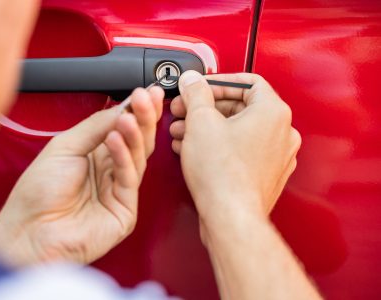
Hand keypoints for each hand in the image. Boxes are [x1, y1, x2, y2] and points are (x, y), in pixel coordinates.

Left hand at [0, 87, 163, 266]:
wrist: (28, 231)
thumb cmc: (38, 193)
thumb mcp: (64, 146)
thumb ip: (95, 126)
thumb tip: (122, 107)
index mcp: (94, 155)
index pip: (122, 128)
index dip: (135, 110)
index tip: (144, 92)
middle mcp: (109, 171)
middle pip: (136, 140)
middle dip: (143, 117)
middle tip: (146, 98)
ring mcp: (118, 191)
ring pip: (138, 157)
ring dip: (134, 133)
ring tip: (128, 117)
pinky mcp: (124, 210)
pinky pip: (129, 178)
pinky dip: (124, 157)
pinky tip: (116, 139)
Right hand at [169, 71, 300, 226]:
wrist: (230, 216)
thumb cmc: (223, 175)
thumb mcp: (200, 122)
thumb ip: (195, 93)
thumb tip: (192, 81)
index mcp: (274, 112)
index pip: (248, 82)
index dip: (217, 82)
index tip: (199, 87)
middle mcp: (282, 133)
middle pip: (241, 107)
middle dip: (207, 108)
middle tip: (185, 110)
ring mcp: (277, 156)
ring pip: (239, 130)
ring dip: (209, 127)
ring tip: (184, 132)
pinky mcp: (266, 174)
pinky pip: (242, 150)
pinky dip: (220, 145)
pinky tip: (196, 150)